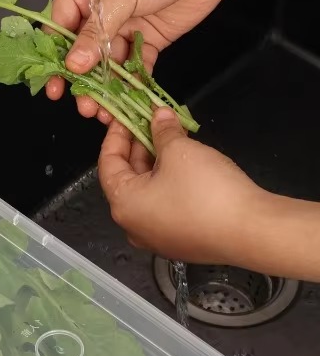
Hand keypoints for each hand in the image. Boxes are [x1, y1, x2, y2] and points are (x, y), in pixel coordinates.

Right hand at [45, 0, 251, 122]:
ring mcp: (125, 25)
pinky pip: (135, 65)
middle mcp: (102, 9)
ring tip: (102, 110)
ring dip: (104, 87)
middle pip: (82, 50)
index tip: (54, 84)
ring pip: (107, 63)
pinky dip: (131, 84)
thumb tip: (73, 65)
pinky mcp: (148, 39)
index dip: (55, 55)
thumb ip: (96, 32)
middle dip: (81, 80)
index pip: (61, 25)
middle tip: (82, 105)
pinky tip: (125, 101)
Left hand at [98, 107, 262, 263]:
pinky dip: (168, 182)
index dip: (116, 135)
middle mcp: (131, 225)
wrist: (248, 232)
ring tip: (171, 137)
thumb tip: (158, 116)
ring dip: (156, 163)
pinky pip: (164, 206)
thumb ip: (163, 131)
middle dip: (139, 147)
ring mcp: (154, 236)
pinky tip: (184, 164)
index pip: (107, 164)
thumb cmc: (205, 191)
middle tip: (152, 122)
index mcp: (123, 205)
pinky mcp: (176, 240)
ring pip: (147, 192)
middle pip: (127, 179)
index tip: (126, 115)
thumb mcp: (180, 151)